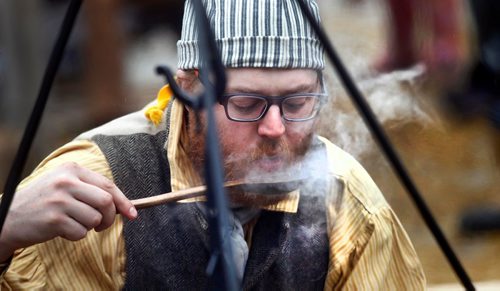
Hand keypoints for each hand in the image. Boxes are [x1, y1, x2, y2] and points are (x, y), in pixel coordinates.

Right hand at [0, 162, 136, 261]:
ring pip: (95, 219)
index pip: (107, 185)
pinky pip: (81, 233)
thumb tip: (126, 207)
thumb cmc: (44, 202)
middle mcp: (66, 182)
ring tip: (74, 223)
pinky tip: (62, 229)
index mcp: (71, 169)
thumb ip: (91, 190)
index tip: (133, 214)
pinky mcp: (54, 219)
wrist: (9, 216)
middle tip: (101, 224)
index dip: (123, 201)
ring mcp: (59, 200)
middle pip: (106, 202)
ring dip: (90, 227)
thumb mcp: (65, 185)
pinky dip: (76, 235)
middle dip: (109, 217)